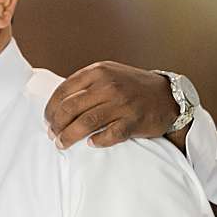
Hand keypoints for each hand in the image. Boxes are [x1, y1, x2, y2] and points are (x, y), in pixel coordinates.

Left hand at [44, 61, 183, 150]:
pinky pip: (109, 135)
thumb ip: (85, 84)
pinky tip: (90, 144)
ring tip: (61, 144)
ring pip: (85, 123)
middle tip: (52, 135)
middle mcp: (108, 86)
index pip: (63, 91)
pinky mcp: (134, 121)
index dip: (51, 109)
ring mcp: (122, 104)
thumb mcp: (108, 74)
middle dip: (56, 125)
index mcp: (98, 72)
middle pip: (70, 109)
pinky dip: (96, 141)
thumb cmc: (131, 86)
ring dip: (68, 136)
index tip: (47, 120)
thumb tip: (56, 104)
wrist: (169, 95)